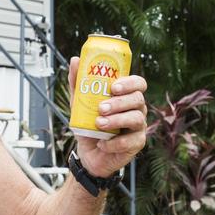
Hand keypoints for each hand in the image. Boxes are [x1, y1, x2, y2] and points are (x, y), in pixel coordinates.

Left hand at [68, 56, 147, 178]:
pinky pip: (130, 141)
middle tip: (101, 108)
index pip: (138, 83)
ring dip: (116, 120)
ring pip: (136, 119)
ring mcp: (139, 127)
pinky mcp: (136, 144)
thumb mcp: (79, 103)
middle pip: (138, 99)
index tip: (113, 87)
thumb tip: (75, 60)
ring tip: (98, 123)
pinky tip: (102, 143)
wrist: (87, 153)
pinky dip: (114, 142)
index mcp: (126, 96)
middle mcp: (136, 109)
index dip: (129, 83)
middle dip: (119, 102)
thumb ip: (78, 83)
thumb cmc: (88, 125)